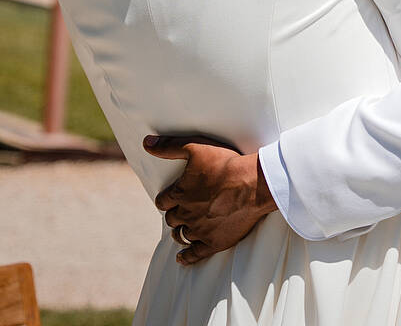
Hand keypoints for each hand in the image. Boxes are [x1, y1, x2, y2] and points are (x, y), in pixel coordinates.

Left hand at [145, 134, 278, 265]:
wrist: (254, 184)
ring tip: (184, 229)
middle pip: (172, 219)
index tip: (171, 198)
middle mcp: (186, 214)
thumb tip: (146, 143)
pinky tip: (182, 258)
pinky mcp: (214, 242)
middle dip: (175, 214)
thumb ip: (169, 146)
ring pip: (182, 235)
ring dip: (180, 232)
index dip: (166, 199)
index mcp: (180, 194)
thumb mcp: (196, 148)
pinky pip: (195, 254)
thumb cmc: (226, 164)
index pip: (163, 201)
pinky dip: (186, 257)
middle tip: (182, 210)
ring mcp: (200, 230)